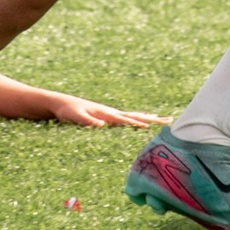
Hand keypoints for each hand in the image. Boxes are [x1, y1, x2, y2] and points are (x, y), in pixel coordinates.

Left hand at [45, 94, 168, 128]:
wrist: (60, 103)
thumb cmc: (66, 111)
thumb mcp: (75, 117)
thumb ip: (87, 121)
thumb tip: (102, 125)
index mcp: (106, 113)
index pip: (126, 120)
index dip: (139, 124)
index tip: (153, 127)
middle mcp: (111, 112)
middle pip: (136, 115)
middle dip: (152, 118)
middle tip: (169, 120)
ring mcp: (110, 113)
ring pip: (133, 116)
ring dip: (147, 118)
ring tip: (162, 118)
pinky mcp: (106, 115)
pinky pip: (126, 118)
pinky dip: (137, 119)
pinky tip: (140, 120)